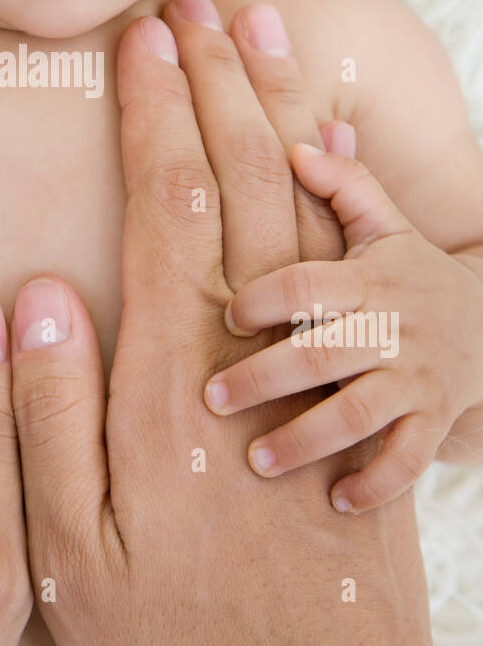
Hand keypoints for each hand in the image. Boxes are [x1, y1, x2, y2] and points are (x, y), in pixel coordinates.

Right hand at [8, 0, 441, 645]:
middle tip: (196, 5)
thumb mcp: (72, 551)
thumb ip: (45, 413)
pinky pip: (353, 272)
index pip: (166, 208)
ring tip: (260, 38)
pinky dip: (337, 194)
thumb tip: (34, 289)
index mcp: (170, 380)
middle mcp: (250, 355)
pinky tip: (325, 146)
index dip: (155, 114)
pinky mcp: (360, 400)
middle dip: (215, 85)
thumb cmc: (174, 644)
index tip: (143, 41)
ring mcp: (316, 373)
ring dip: (276, 115)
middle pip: (237, 187)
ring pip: (300, 211)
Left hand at [205, 143, 482, 511]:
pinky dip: (374, 484)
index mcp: (369, 278)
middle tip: (213, 399)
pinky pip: (406, 460)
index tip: (226, 317)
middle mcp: (391, 329)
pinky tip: (335, 503)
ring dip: (307, 440)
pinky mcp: (433, 420)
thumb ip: (342, 184)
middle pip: (324, 355)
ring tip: (257, 461)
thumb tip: (295, 142)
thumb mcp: (384, 223)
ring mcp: (415, 379)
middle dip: (266, 378)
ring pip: (359, 415)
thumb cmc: (410, 270)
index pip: (310, 284)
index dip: (267, 299)